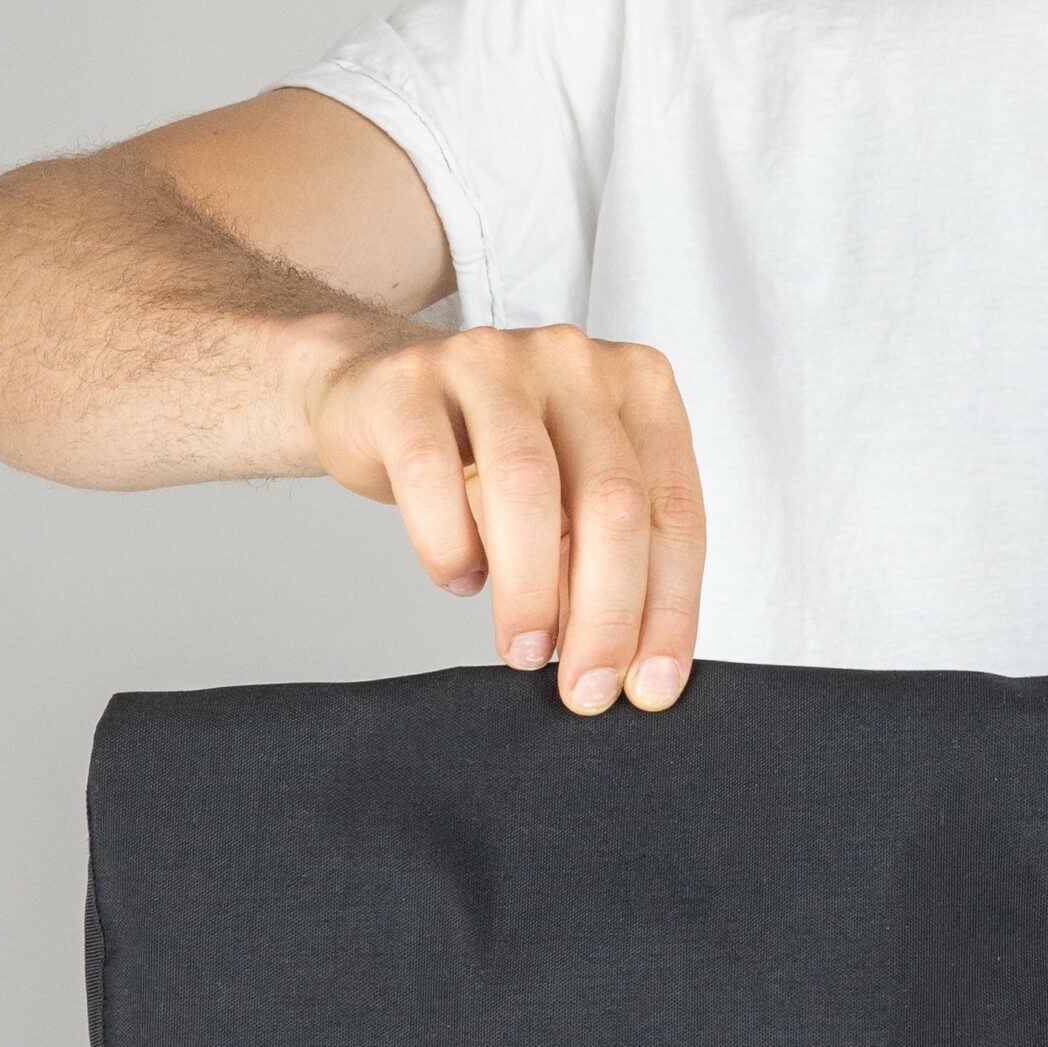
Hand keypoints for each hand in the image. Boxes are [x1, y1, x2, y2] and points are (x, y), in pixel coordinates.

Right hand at [297, 321, 705, 714]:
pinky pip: (432, 475)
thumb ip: (607, 562)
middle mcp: (574, 360)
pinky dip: (449, 545)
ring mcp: (490, 360)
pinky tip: (459, 580)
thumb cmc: (492, 458)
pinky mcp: (407, 382)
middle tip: (585, 687)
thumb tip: (629, 666)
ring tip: (523, 651)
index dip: (669, 608)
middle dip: (606, 613)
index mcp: (640, 387)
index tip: (651, 686)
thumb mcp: (570, 502)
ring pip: (527, 487)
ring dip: (530, 590)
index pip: (674, 511)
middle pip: (612, 502)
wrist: (374, 394)